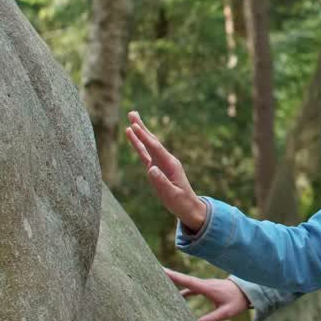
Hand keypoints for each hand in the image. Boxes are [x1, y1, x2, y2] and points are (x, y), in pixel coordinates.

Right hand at [125, 111, 206, 230]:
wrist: (189, 207)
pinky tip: (134, 138)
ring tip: (131, 121)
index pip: (154, 147)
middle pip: (151, 140)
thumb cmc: (181, 202)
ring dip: (140, 133)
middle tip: (131, 113)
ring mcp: (161, 163)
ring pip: (148, 145)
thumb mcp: (172, 194)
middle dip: (141, 127)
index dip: (144, 137)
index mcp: (170, 164)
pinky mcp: (157, 169)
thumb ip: (161, 182)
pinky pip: (146, 155)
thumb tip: (150, 169)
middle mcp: (166, 160)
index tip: (134, 126)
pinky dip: (139, 145)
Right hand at [164, 268, 249, 320]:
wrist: (247, 292)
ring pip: (186, 283)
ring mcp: (204, 286)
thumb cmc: (237, 301)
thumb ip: (212, 319)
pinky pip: (191, 288)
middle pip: (182, 279)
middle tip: (151, 270)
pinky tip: (176, 297)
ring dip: (174, 283)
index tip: (161, 270)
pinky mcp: (206, 289)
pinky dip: (183, 291)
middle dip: (168, 275)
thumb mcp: (226, 312)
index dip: (174, 276)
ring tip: (159, 283)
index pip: (187, 281)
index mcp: (206, 288)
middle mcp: (203, 284)